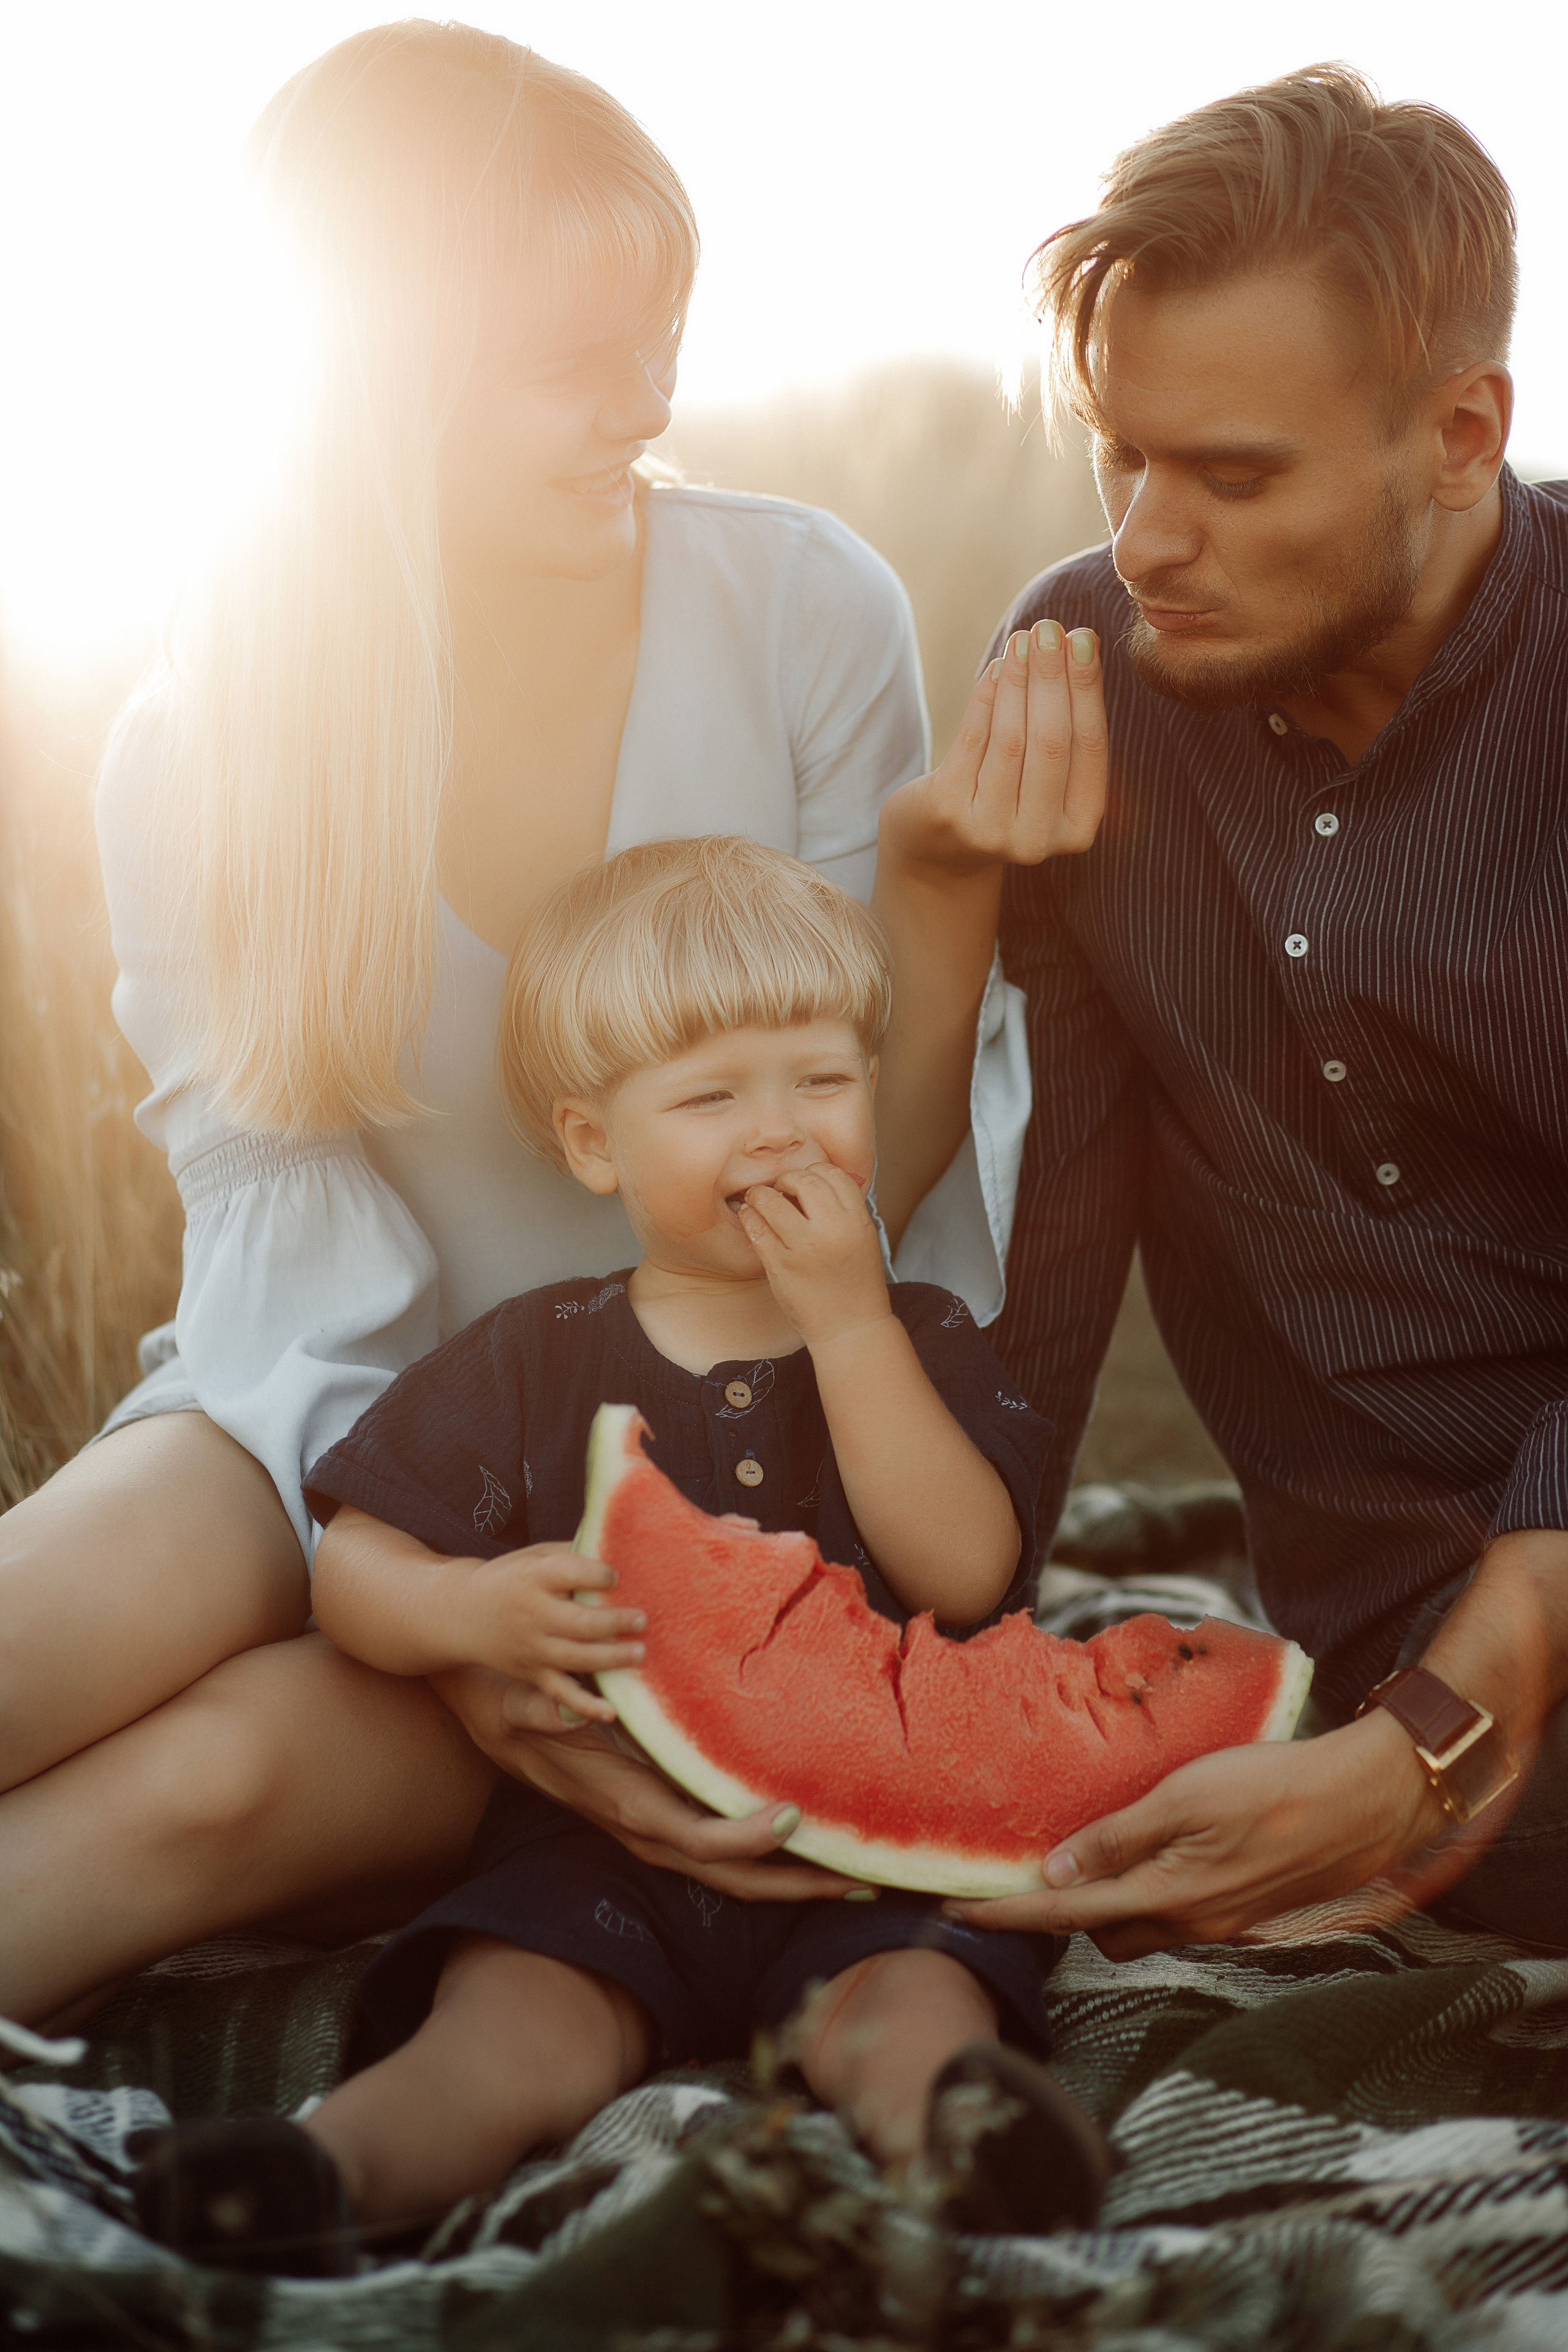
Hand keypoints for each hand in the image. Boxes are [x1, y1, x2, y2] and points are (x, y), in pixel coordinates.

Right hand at [429, 1664, 862, 1900]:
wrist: (504, 1724)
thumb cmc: (524, 1710)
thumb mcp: (527, 1707)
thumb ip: (540, 1711)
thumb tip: (562, 1710)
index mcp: (631, 1809)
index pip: (697, 1840)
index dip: (746, 1837)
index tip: (794, 1817)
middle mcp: (652, 1834)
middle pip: (735, 1877)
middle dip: (796, 1886)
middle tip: (862, 1884)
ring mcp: (664, 1834)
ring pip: (738, 1873)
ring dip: (795, 1880)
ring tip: (856, 1876)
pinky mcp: (670, 1821)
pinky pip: (729, 1851)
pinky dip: (773, 1856)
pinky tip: (814, 1844)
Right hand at [454, 1543, 646, 1725]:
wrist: (461, 1613)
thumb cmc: (512, 1578)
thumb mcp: (536, 1556)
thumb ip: (573, 1553)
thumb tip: (619, 1547)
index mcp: (534, 1578)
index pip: (570, 1574)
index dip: (600, 1575)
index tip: (618, 1576)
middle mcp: (532, 1614)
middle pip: (580, 1622)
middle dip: (615, 1622)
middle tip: (643, 1619)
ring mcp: (532, 1648)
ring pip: (576, 1658)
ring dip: (611, 1658)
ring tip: (640, 1652)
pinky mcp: (532, 1673)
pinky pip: (560, 1693)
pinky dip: (585, 1707)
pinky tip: (611, 1712)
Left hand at [736, 1162, 888, 1345]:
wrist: (851, 1327)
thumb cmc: (855, 1282)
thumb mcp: (862, 1239)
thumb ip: (844, 1210)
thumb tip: (812, 1181)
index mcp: (857, 1221)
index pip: (833, 1174)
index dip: (815, 1171)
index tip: (805, 1182)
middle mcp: (832, 1231)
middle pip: (804, 1181)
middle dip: (787, 1179)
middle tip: (779, 1187)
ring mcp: (804, 1249)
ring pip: (772, 1201)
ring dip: (760, 1194)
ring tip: (757, 1198)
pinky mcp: (781, 1266)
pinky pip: (757, 1229)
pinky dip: (750, 1218)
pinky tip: (750, 1217)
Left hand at [878, 618, 1106, 880]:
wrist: (939, 849)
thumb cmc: (1005, 796)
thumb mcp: (1045, 773)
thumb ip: (1066, 723)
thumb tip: (1077, 642)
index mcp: (1078, 828)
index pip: (1090, 747)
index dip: (1087, 689)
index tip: (1082, 638)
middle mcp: (1039, 838)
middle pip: (1051, 742)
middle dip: (1052, 678)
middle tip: (1049, 627)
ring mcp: (991, 832)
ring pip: (1011, 739)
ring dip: (1017, 681)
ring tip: (1021, 639)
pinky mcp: (949, 814)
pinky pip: (972, 741)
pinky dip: (985, 698)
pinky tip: (994, 667)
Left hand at [946, 1711, 1452, 1958]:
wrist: (1368, 1802)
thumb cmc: (1276, 1787)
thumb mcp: (1185, 1796)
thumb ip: (1118, 1836)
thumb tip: (1057, 1874)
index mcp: (1168, 1896)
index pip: (1065, 1915)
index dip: (1006, 1913)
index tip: (955, 1909)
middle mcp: (1192, 1923)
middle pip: (1102, 1933)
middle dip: (1061, 1914)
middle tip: (1030, 1870)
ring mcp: (1223, 1922)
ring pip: (1142, 1926)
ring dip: (1109, 1902)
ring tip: (1089, 1855)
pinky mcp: (1246, 1909)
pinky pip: (1180, 1913)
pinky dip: (1151, 1892)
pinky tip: (1154, 1854)